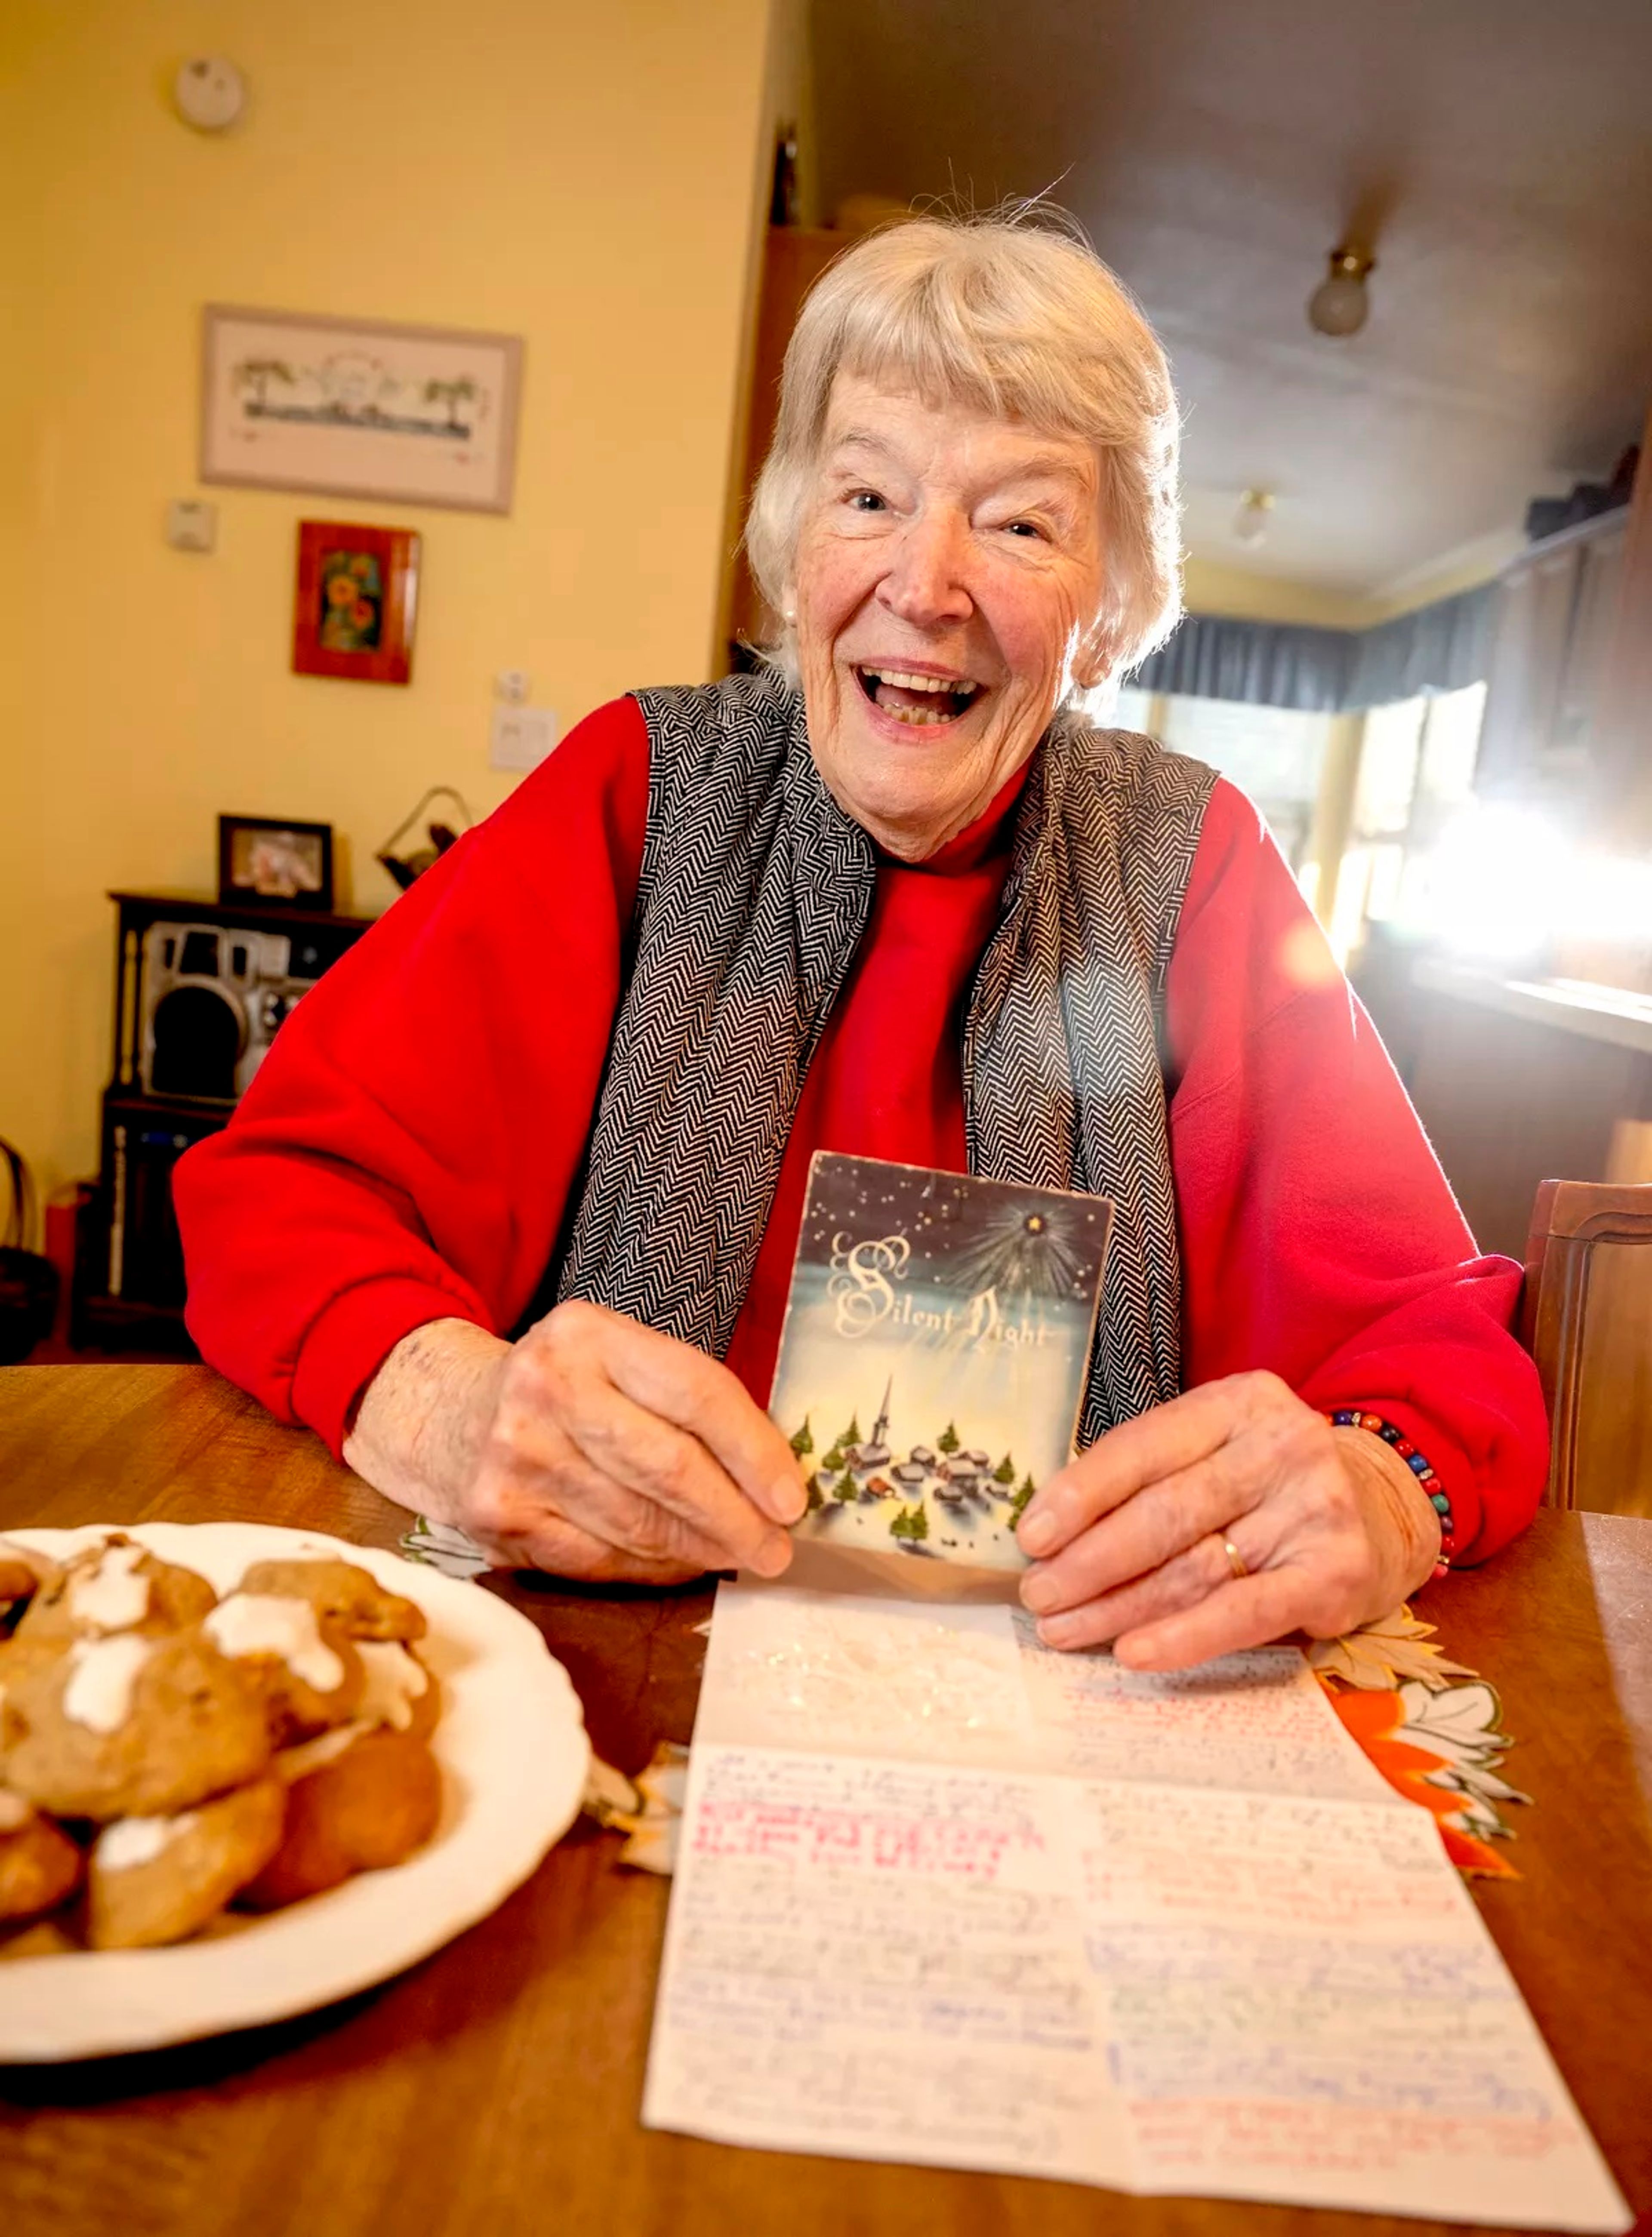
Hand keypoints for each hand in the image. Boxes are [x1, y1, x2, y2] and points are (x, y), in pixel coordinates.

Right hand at [344, 1304, 804, 1583]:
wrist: (451, 1415)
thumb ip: (686, 1400)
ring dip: (702, 1549)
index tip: (793, 1499)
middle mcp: (547, 1390)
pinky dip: (653, 1569)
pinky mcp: (499, 1518)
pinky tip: (682, 1564)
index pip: (695, 1394)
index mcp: (590, 1336)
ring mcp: (517, 1458)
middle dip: (736, 1518)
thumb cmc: (567, 1388)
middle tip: (777, 1548)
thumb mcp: (617, 1358)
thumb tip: (773, 1479)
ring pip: (638, 1523)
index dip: (754, 1451)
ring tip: (739, 1555)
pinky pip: (600, 1559)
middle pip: (668, 1468)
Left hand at [1014, 1371, 1441, 1669]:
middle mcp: (1282, 1445)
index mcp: (1240, 1402)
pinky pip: (1244, 1612)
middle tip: (1037, 1595)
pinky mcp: (1336, 1573)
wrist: (1385, 1509)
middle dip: (1088, 1560)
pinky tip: (1134, 1652)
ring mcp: (1315, 1509)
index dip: (1080, 1494)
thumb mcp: (1218, 1449)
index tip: (1031, 1537)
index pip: (1143, 1447)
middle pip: (1164, 1511)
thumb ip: (1152, 1475)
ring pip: (1193, 1567)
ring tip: (1064, 1630)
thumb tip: (1054, 1532)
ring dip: (1117, 1606)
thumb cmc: (1271, 1483)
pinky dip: (1184, 1637)